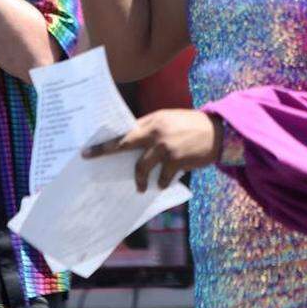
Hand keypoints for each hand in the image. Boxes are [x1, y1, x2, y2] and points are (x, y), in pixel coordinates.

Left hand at [83, 109, 222, 190]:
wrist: (219, 132)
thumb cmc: (192, 126)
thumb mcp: (170, 120)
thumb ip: (151, 128)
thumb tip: (132, 142)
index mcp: (154, 120)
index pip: (125, 131)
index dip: (106, 142)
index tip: (87, 151)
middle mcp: (156, 132)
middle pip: (125, 145)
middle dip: (105, 153)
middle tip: (92, 161)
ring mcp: (166, 147)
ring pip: (142, 168)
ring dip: (140, 180)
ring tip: (140, 187)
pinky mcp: (176, 160)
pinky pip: (162, 177)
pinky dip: (161, 182)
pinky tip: (162, 184)